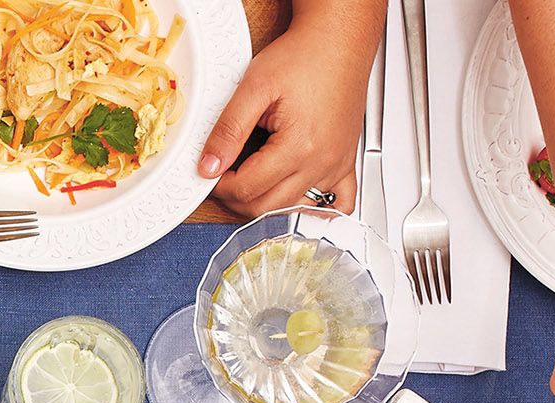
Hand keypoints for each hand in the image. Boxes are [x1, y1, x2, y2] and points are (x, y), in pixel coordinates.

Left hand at [202, 7, 376, 216]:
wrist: (338, 40)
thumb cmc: (304, 56)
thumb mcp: (253, 88)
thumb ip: (228, 130)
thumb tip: (208, 166)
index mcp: (299, 147)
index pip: (248, 189)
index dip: (220, 185)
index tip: (211, 171)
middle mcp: (322, 162)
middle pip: (268, 207)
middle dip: (238, 197)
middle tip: (225, 176)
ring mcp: (337, 165)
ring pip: (296, 210)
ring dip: (268, 204)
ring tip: (252, 180)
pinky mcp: (346, 161)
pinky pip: (338, 203)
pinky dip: (314, 208)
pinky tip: (294, 197)